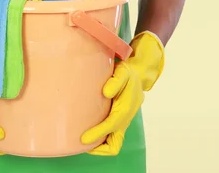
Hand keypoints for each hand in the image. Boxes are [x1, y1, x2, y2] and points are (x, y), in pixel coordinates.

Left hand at [81, 31, 164, 155]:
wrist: (137, 76)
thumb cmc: (127, 73)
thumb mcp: (123, 71)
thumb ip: (116, 80)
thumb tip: (106, 92)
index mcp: (127, 106)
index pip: (112, 124)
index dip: (98, 133)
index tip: (83, 139)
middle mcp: (126, 118)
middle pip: (115, 142)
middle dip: (99, 147)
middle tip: (82, 144)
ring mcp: (124, 122)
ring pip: (114, 143)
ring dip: (101, 147)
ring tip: (85, 142)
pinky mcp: (120, 122)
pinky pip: (112, 138)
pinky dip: (102, 141)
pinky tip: (90, 133)